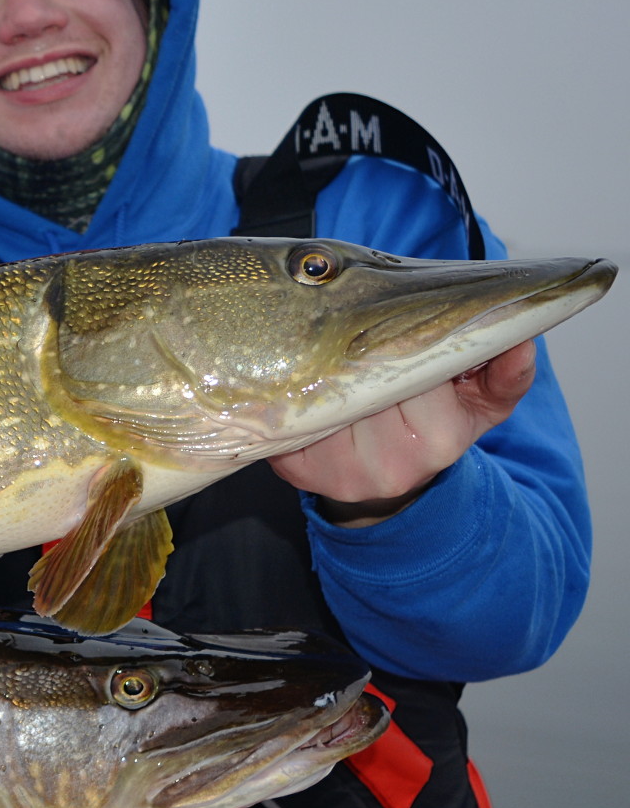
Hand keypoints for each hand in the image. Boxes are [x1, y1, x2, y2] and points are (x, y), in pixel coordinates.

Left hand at [269, 342, 535, 525]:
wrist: (392, 481)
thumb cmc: (438, 426)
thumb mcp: (483, 403)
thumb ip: (507, 374)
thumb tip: (521, 341)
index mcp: (439, 439)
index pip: (411, 369)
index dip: (400, 342)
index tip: (395, 326)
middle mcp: (390, 464)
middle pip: (362, 380)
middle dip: (359, 355)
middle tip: (356, 335)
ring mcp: (341, 474)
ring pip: (322, 393)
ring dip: (325, 372)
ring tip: (332, 359)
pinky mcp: (299, 474)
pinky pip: (286, 417)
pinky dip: (292, 396)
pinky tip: (306, 388)